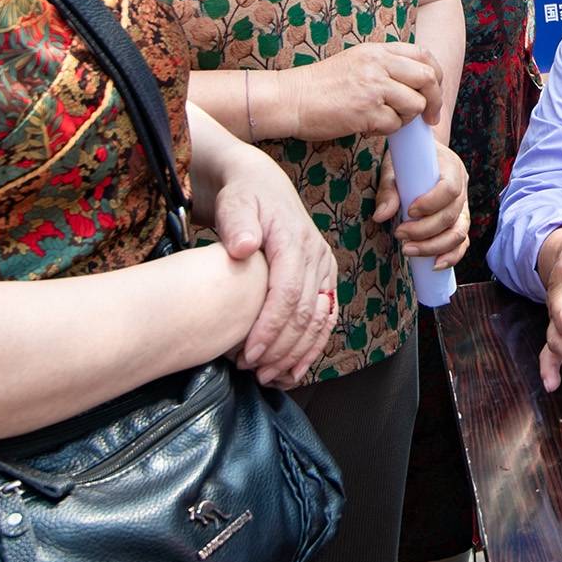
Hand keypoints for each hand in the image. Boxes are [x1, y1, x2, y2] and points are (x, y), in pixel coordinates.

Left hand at [212, 148, 337, 386]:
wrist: (261, 185)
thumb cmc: (242, 197)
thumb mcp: (234, 203)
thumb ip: (237, 224)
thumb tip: (244, 247)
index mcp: (294, 240)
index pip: (287, 294)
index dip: (270, 328)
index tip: (248, 355)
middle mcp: (316, 254)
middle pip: (306, 312)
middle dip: (282, 348)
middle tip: (254, 372)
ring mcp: (323, 266)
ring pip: (321, 319)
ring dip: (299, 352)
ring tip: (271, 376)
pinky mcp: (323, 275)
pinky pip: (326, 316)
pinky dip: (314, 345)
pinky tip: (296, 369)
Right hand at [287, 41, 442, 139]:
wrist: (291, 98)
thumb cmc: (322, 84)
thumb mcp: (357, 61)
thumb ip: (386, 66)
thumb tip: (418, 83)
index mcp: (377, 50)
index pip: (423, 55)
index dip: (435, 75)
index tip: (434, 92)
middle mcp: (378, 64)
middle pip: (427, 79)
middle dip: (434, 101)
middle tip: (430, 118)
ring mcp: (373, 87)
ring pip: (414, 105)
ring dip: (406, 119)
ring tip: (384, 120)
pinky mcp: (365, 111)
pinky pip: (393, 125)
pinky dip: (385, 130)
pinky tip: (366, 127)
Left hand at [388, 143, 470, 270]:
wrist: (420, 160)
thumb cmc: (407, 164)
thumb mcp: (394, 170)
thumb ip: (388, 192)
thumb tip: (380, 217)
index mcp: (451, 168)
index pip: (450, 189)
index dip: (431, 204)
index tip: (408, 211)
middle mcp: (462, 188)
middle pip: (451, 216)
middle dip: (424, 231)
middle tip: (399, 234)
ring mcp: (464, 207)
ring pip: (459, 233)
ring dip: (434, 247)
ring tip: (408, 250)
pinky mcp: (460, 222)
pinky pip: (462, 243)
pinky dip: (451, 256)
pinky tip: (433, 265)